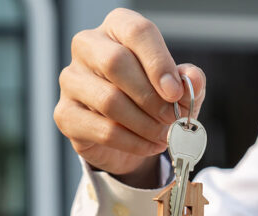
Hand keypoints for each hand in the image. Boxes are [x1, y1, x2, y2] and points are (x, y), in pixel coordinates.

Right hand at [54, 8, 205, 185]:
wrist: (128, 135)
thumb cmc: (152, 99)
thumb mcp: (178, 88)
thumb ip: (188, 80)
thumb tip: (192, 78)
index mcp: (117, 27)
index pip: (136, 32)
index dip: (158, 62)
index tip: (175, 91)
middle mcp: (88, 47)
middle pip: (115, 63)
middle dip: (151, 97)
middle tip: (172, 118)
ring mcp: (71, 80)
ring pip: (109, 100)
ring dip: (145, 124)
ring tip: (165, 135)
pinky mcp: (66, 114)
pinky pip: (103, 130)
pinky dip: (134, 142)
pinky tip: (150, 145)